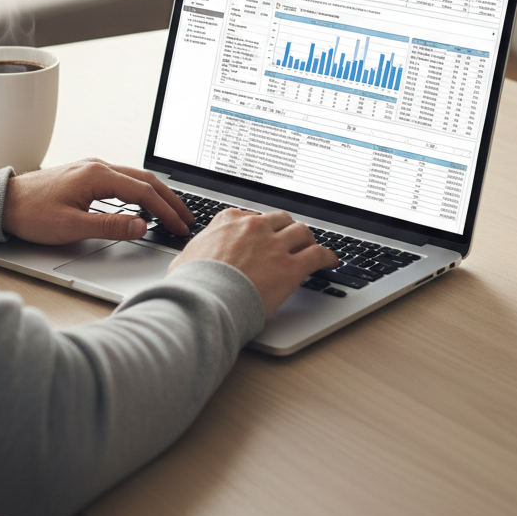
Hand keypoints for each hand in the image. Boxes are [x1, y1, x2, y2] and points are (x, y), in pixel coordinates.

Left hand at [1, 158, 195, 244]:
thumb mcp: (72, 226)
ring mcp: (92, 168)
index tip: (179, 225)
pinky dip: (140, 191)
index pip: (143, 192)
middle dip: (169, 199)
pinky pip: (122, 179)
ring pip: (135, 178)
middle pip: (145, 180)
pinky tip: (142, 203)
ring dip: (156, 194)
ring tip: (171, 211)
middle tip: (185, 218)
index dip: (165, 210)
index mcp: (97, 175)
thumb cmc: (32, 213)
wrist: (4, 202)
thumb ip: (110, 226)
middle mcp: (98, 166)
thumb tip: (141, 226)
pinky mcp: (86, 174)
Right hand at [168, 208, 338, 315]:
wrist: (205, 300)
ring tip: (311, 248)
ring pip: (301, 232)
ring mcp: (274, 245)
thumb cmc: (192, 283)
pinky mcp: (291, 266)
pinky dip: (327, 257)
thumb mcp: (186, 258)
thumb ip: (196, 252)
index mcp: (230, 220)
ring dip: (307, 239)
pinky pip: (317, 255)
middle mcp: (254, 226)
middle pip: (280, 219)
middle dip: (287, 229)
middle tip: (290, 240)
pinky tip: (330, 262)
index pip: (253, 216)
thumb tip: (190, 260)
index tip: (264, 235)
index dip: (261, 228)